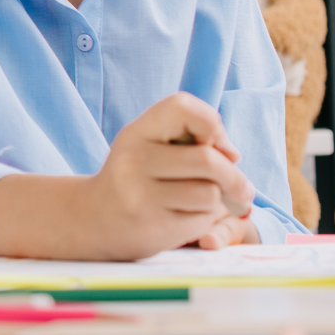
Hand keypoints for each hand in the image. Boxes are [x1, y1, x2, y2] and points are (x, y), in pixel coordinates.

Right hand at [80, 92, 255, 258]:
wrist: (96, 217)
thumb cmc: (137, 176)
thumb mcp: (152, 145)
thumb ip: (193, 139)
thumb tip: (233, 156)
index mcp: (137, 132)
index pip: (181, 107)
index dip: (209, 122)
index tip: (209, 142)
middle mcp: (133, 160)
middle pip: (208, 160)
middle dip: (232, 175)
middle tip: (239, 187)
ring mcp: (140, 195)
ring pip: (210, 193)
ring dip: (217, 200)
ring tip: (199, 201)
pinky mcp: (152, 226)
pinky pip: (202, 221)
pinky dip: (205, 220)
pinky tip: (185, 217)